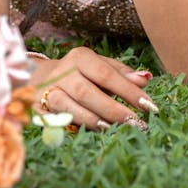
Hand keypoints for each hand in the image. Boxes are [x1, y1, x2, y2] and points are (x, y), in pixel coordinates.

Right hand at [30, 46, 157, 129]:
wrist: (41, 78)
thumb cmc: (81, 74)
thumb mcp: (101, 67)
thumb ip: (122, 74)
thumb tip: (146, 78)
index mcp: (80, 57)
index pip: (106, 74)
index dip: (128, 91)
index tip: (150, 106)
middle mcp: (62, 71)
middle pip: (87, 91)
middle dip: (113, 109)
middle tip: (136, 123)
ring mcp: (47, 89)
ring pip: (68, 105)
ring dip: (93, 119)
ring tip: (115, 128)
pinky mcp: (38, 107)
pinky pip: (56, 119)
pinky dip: (74, 125)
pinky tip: (93, 131)